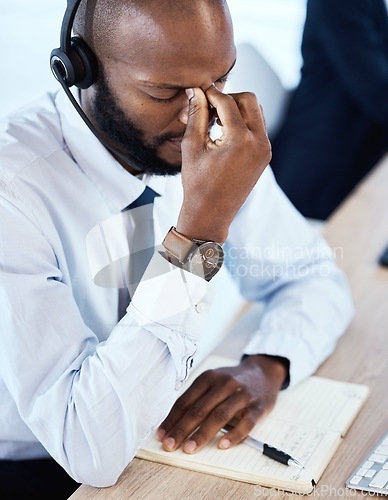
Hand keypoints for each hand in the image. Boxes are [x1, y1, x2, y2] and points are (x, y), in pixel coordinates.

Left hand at [156, 355, 287, 453]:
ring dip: (202, 434)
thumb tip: (173, 423)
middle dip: (182, 429)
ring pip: (219, 415)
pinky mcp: (258, 407)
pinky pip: (245, 423)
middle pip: (199, 409)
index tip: (161, 435)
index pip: (186, 400)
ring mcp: (242, 395)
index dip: (172, 419)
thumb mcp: (213, 382)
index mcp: (208, 377)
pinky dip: (233, 435)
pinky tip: (222, 445)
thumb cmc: (232, 381)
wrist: (262, 372)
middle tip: (170, 445)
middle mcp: (224, 384)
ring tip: (189, 448)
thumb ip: (197, 398)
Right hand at [177, 85, 270, 243]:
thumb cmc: (197, 184)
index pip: (228, 102)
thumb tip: (195, 90)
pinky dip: (244, 123)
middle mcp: (258, 143)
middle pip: (249, 100)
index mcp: (240, 140)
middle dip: (228, 98)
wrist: (210, 214)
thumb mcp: (192, 146)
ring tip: (215, 121)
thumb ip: (196, 114)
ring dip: (237, 109)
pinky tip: (224, 132)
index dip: (211, 94)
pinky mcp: (265, 156)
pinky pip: (258, 128)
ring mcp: (265, 150)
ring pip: (256, 112)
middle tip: (208, 107)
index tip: (198, 92)